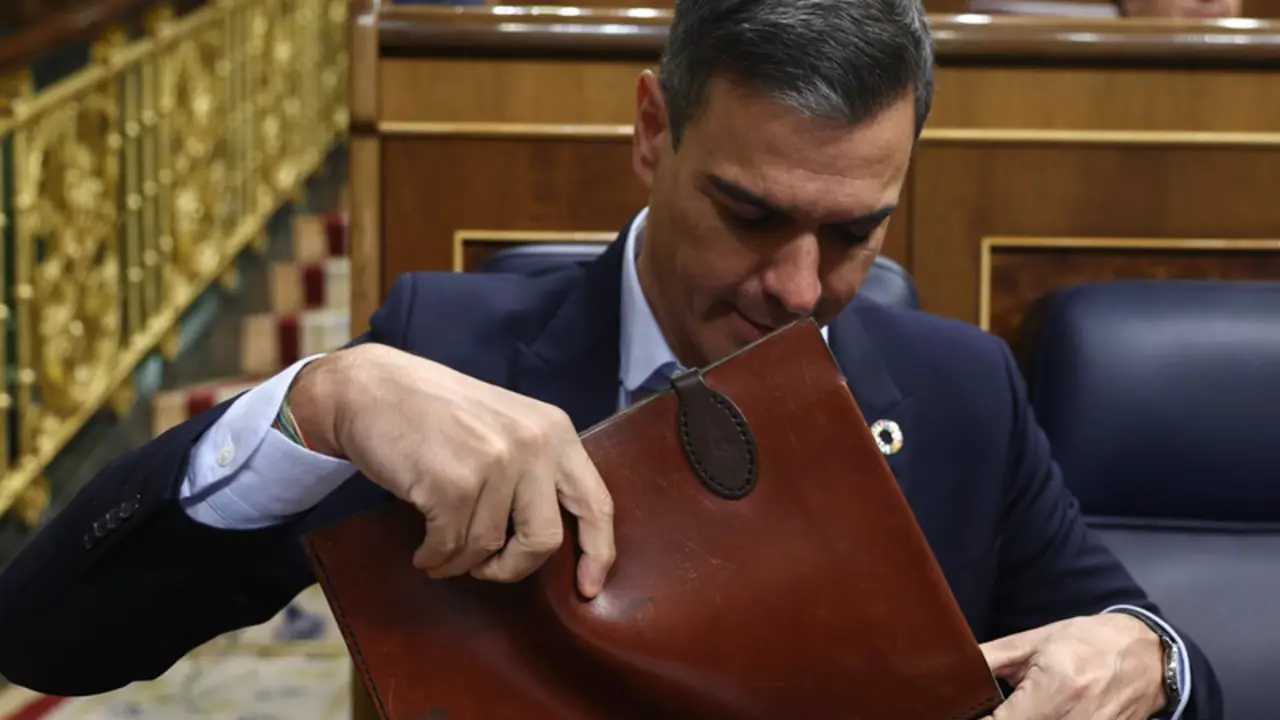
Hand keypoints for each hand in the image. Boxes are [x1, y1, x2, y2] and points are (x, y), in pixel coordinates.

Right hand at [291, 343, 615, 597]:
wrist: (371, 387)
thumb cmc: (435, 414)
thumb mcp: (505, 427)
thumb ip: (535, 471)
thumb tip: (550, 542)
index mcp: (555, 431)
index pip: (595, 503)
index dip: (598, 553)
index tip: (588, 588)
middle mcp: (533, 444)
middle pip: (545, 540)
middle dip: (513, 567)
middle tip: (485, 568)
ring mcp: (495, 463)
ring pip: (489, 548)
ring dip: (460, 562)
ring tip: (439, 549)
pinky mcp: (454, 484)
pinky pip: (451, 547)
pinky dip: (435, 558)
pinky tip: (423, 549)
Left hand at [979, 614, 1166, 719]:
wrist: (1148, 656)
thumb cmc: (1088, 643)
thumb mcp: (1033, 642)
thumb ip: (990, 658)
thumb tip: (954, 671)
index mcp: (1056, 686)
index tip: (967, 714)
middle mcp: (1077, 717)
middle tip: (990, 711)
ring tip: (1019, 709)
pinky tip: (1039, 714)